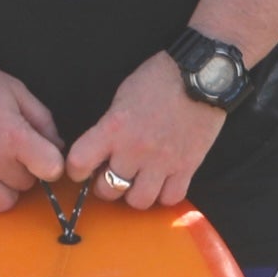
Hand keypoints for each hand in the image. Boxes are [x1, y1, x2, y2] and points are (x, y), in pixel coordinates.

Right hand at [0, 45, 65, 215]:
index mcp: (14, 136)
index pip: (51, 169)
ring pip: (2, 203)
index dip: (52, 163)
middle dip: (25, 171)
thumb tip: (58, 147)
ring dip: (5, 188)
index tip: (44, 155)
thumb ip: (43, 120)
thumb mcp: (17, 91)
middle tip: (12, 152)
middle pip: (26, 185)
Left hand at [62, 52, 227, 210]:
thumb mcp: (122, 97)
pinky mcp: (187, 167)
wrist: (202, 75)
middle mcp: (135, 150)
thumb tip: (101, 150)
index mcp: (113, 128)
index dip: (75, 170)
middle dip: (105, 185)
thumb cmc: (159, 79)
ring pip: (139, 202)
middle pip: (108, 190)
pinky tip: (163, 183)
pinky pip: (170, 198)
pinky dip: (164, 194)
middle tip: (113, 175)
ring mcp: (162, 162)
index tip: (82, 169)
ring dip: (134, 194)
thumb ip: (110, 127)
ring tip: (138, 182)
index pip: (79, 163)